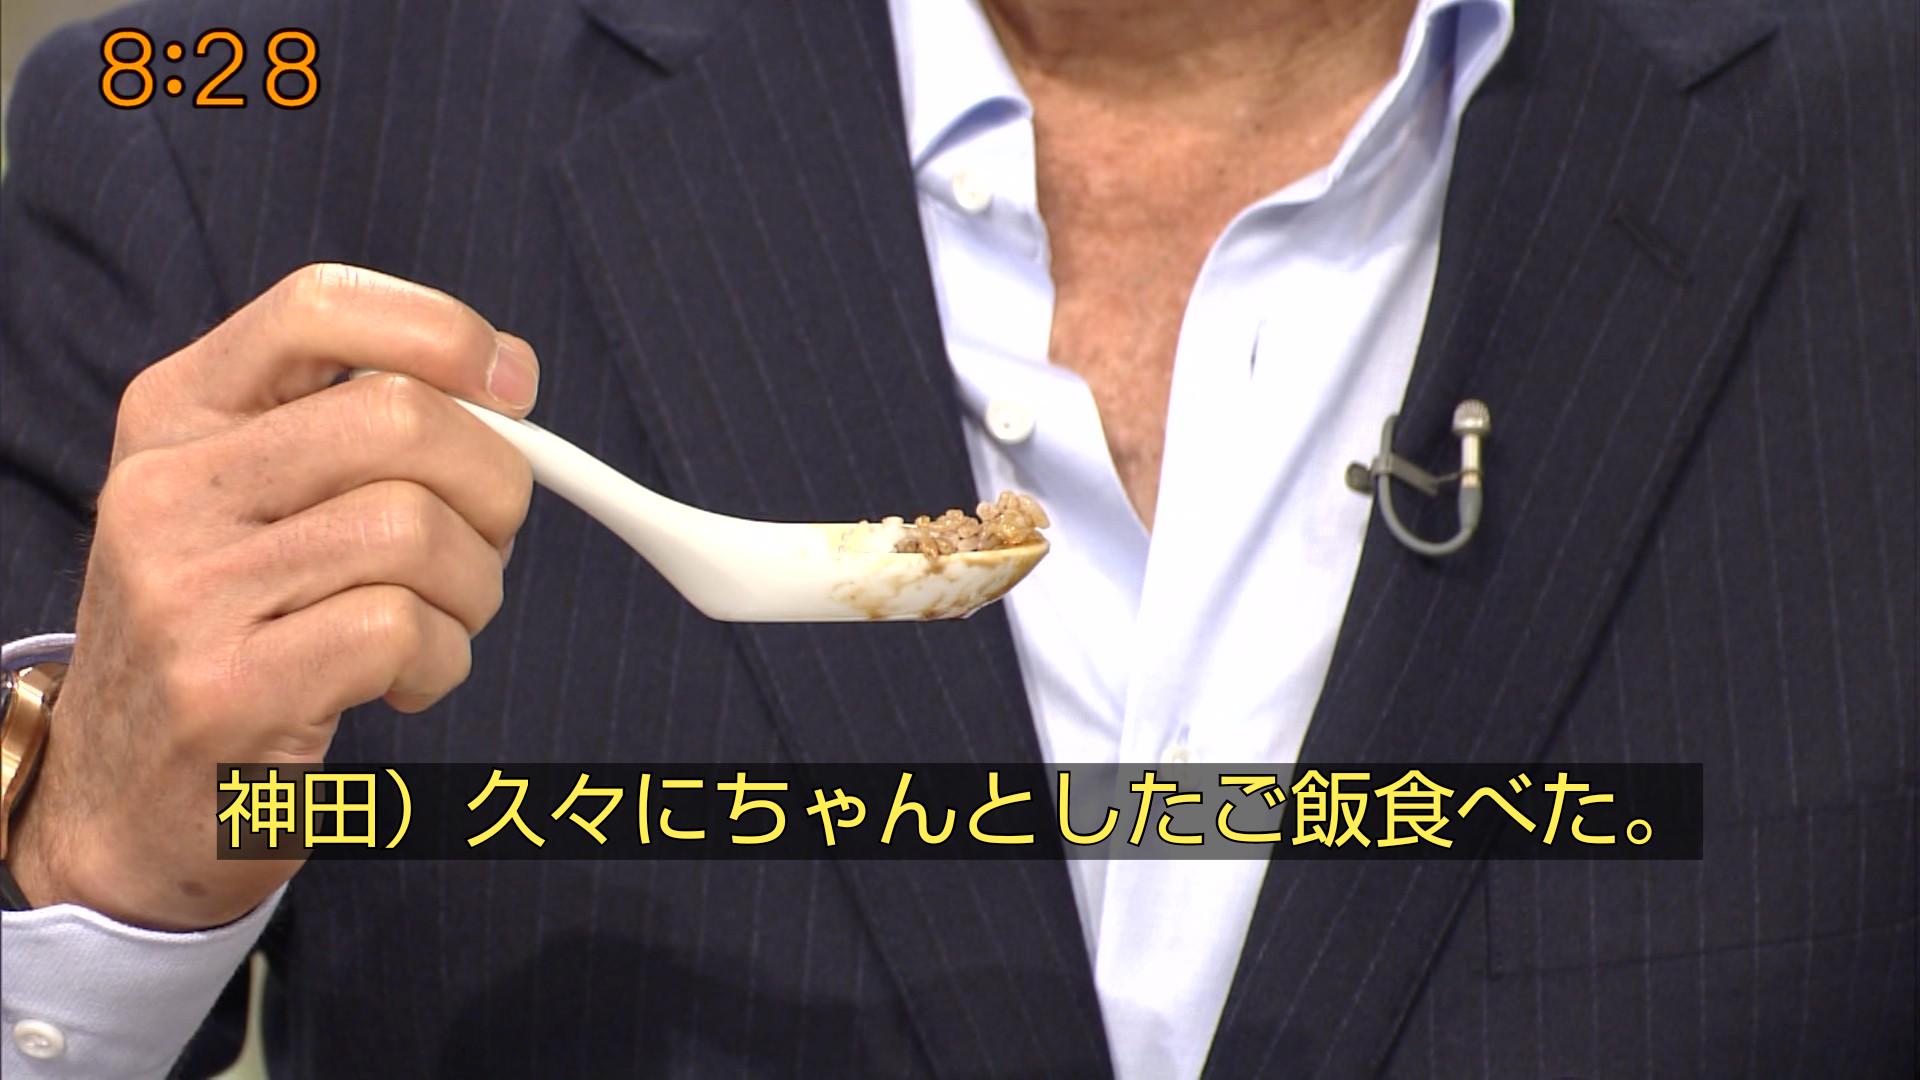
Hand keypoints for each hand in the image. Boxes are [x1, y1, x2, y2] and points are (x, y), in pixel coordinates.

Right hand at [8, 264, 535, 930]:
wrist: (121, 802)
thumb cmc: (234, 632)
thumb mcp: (260, 503)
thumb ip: (363, 429)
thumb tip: (509, 377)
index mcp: (178, 412)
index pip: (319, 306)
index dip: (443, 331)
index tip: (513, 389)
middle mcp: (169, 485)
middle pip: (400, 417)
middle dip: (493, 485)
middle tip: (480, 546)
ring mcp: (187, 588)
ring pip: (415, 528)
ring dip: (473, 588)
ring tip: (436, 624)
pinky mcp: (225, 687)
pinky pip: (400, 629)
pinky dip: (442, 660)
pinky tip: (402, 683)